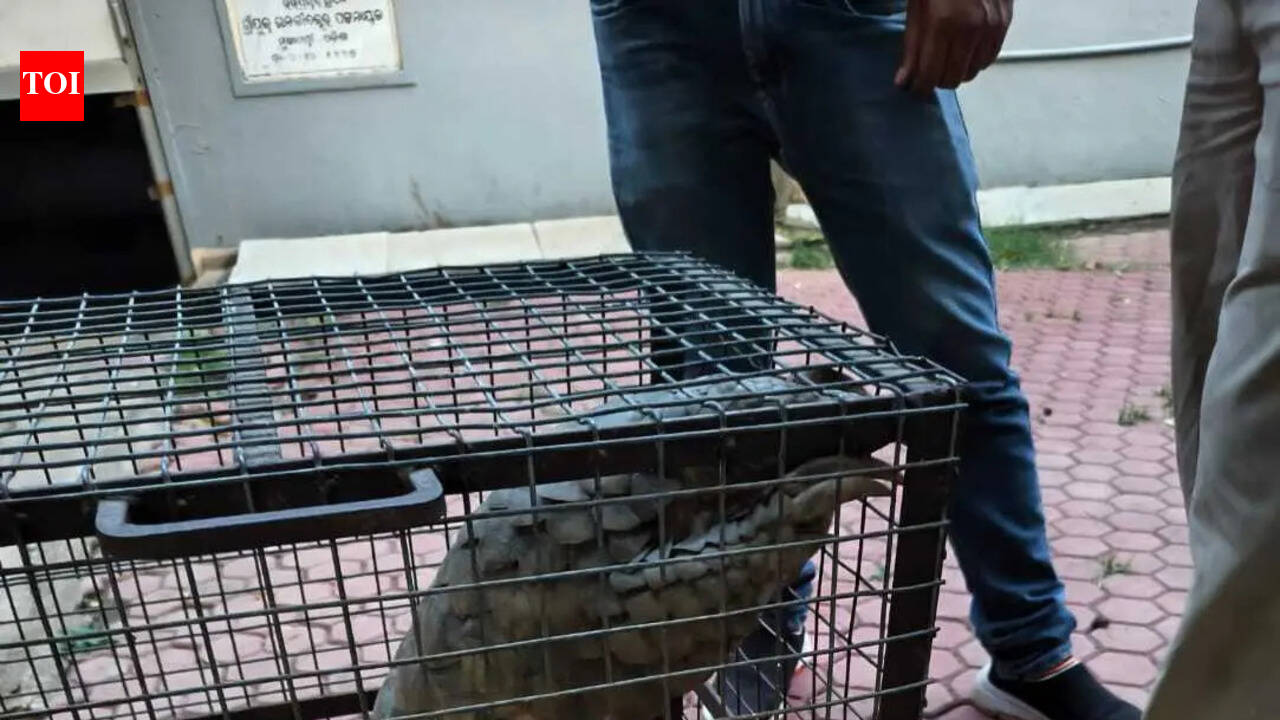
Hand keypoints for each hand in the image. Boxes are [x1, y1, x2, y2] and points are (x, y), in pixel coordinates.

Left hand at [895, 0, 1011, 92]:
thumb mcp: (916, 7)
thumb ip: (912, 46)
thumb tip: (904, 81)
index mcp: (944, 24)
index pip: (931, 76)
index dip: (919, 88)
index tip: (913, 88)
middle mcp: (972, 29)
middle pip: (954, 79)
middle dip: (937, 80)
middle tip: (927, 70)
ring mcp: (992, 26)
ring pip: (974, 71)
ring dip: (957, 70)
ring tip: (945, 56)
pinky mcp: (1005, 21)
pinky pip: (990, 57)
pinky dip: (975, 59)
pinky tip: (964, 48)